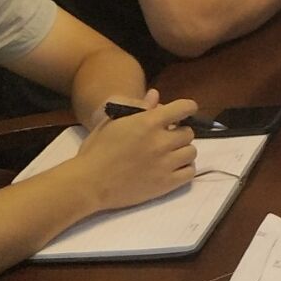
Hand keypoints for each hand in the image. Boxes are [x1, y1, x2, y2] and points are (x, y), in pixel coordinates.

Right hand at [72, 94, 197, 212]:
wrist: (88, 183)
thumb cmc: (96, 150)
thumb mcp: (113, 123)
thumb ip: (138, 108)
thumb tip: (155, 95)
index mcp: (148, 122)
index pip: (184, 108)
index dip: (187, 108)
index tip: (184, 113)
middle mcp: (161, 141)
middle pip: (188, 132)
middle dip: (179, 133)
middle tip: (166, 139)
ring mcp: (165, 163)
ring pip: (191, 152)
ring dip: (182, 151)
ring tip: (169, 155)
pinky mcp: (166, 184)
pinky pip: (190, 172)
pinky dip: (184, 169)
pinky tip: (172, 168)